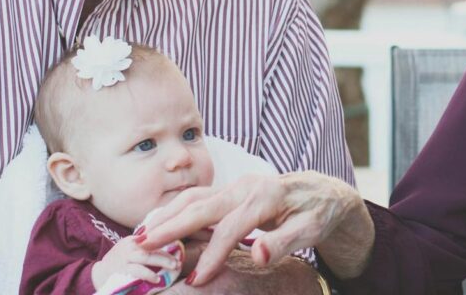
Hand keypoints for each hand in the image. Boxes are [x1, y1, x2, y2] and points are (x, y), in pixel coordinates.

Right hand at [91, 235, 184, 289]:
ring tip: (174, 267)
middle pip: (152, 246)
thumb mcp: (130, 249)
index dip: (168, 242)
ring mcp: (125, 258)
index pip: (153, 237)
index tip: (179, 249)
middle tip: (179, 261)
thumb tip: (168, 246)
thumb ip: (146, 246)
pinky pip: (138, 271)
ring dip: (162, 262)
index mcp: (133, 240)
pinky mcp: (122, 270)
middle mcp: (129, 246)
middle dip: (167, 254)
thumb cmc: (119, 262)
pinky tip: (157, 279)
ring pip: (147, 257)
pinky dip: (149, 274)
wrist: (99, 274)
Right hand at [138, 171, 373, 284]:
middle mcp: (245, 186)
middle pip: (202, 206)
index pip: (231, 229)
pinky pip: (198, 199)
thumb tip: (259, 256)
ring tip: (141, 234)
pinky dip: (176, 210)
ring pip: (194, 198)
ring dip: (167, 215)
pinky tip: (159, 223)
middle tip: (141, 245)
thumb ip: (284, 242)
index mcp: (265, 196)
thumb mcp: (311, 230)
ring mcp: (236, 186)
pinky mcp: (231, 190)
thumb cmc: (318, 213)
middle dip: (171, 227)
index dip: (213, 255)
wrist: (324, 192)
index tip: (196, 280)